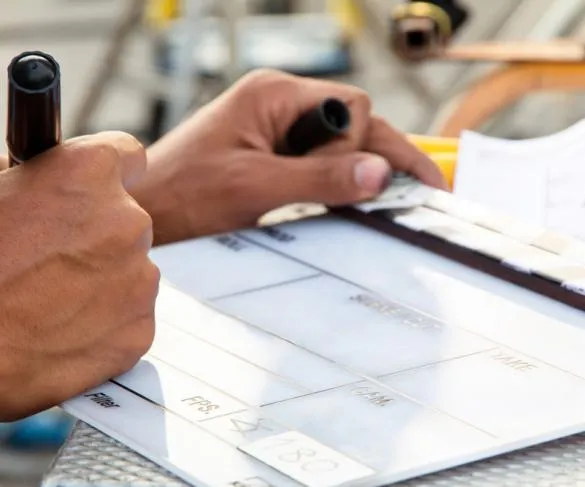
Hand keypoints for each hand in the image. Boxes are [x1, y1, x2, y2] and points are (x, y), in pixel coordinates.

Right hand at [0, 132, 158, 420]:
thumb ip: (23, 174)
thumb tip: (37, 171)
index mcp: (87, 174)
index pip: (127, 155)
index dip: (108, 172)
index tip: (96, 188)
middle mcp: (126, 222)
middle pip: (127, 221)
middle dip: (97, 235)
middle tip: (52, 259)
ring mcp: (138, 281)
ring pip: (130, 271)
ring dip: (101, 280)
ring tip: (50, 301)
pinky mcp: (137, 331)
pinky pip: (128, 318)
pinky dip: (104, 324)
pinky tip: (61, 330)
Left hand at [132, 69, 446, 244]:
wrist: (145, 210)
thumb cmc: (184, 193)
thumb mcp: (256, 187)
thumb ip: (320, 178)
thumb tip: (379, 172)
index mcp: (275, 95)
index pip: (350, 105)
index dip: (361, 144)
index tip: (362, 181)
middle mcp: (278, 104)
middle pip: (351, 122)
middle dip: (379, 155)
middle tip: (424, 189)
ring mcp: (274, 128)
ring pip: (338, 144)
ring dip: (359, 171)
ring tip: (388, 201)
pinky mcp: (269, 153)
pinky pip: (317, 162)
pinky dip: (337, 181)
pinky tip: (350, 201)